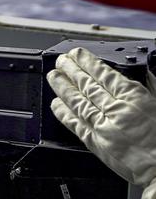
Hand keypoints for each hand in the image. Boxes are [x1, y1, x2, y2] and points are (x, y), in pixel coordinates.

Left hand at [47, 47, 155, 198]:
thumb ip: (151, 87)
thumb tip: (143, 72)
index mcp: (135, 99)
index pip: (105, 75)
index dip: (88, 63)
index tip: (77, 55)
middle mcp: (117, 110)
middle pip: (88, 86)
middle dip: (71, 71)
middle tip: (60, 62)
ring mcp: (104, 127)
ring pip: (78, 102)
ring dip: (63, 88)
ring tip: (53, 77)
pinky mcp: (95, 143)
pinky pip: (75, 124)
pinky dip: (63, 113)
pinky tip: (55, 104)